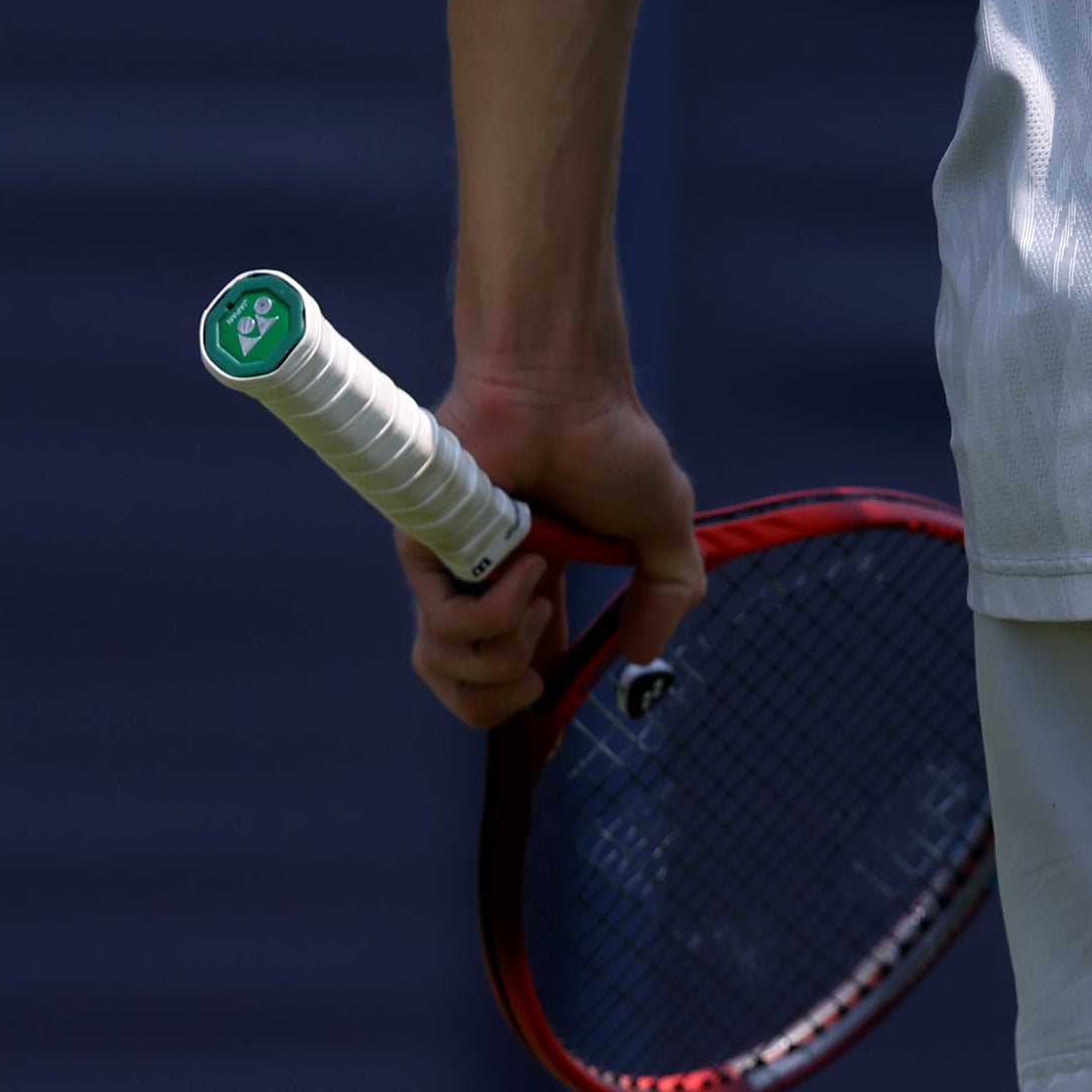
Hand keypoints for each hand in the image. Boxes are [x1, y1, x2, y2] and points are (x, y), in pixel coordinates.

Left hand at [402, 363, 704, 729]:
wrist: (565, 390)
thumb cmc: (609, 441)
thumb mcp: (663, 528)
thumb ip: (667, 592)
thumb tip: (640, 656)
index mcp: (533, 583)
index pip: (510, 664)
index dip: (522, 699)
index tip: (552, 699)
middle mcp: (485, 582)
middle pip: (461, 686)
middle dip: (500, 701)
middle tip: (535, 674)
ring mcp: (452, 570)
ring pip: (446, 668)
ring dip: (503, 658)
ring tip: (535, 607)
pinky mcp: (424, 553)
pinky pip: (446, 626)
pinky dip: (497, 614)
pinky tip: (528, 569)